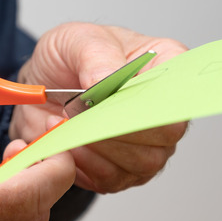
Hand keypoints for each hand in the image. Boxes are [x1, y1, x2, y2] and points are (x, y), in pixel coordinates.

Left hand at [10, 23, 188, 193]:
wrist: (41, 86)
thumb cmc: (67, 59)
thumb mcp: (76, 40)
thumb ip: (95, 55)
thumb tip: (105, 80)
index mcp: (165, 65)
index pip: (180, 92)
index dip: (151, 102)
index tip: (111, 99)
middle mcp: (162, 109)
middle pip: (165, 134)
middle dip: (116, 127)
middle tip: (77, 110)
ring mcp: (147, 144)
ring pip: (141, 162)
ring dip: (97, 146)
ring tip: (64, 121)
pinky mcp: (121, 170)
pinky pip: (112, 179)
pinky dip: (83, 163)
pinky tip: (65, 140)